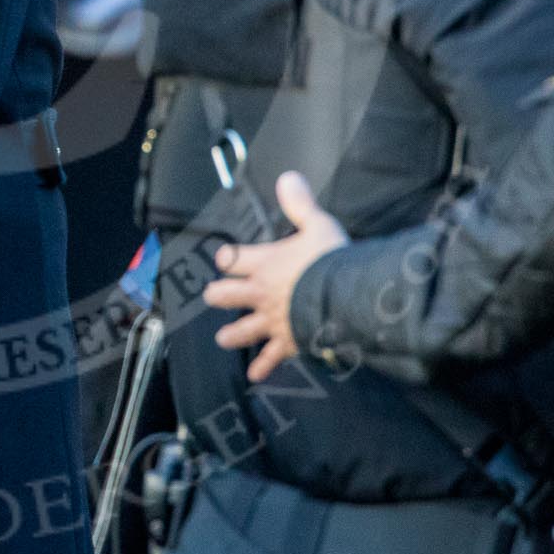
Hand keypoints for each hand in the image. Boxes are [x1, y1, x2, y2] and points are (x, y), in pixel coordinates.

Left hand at [201, 173, 348, 382]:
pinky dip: (263, 366)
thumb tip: (288, 177)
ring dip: (232, 334)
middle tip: (211, 296)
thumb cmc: (330, 260)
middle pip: (228, 294)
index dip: (226, 258)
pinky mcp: (287, 341)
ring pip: (243, 329)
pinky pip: (271, 357)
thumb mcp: (317, 224)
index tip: (222, 258)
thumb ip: (300, 203)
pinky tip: (254, 376)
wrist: (343, 299)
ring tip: (223, 338)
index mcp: (265, 262)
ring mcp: (272, 320)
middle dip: (218, 295)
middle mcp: (261, 292)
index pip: (233, 258)